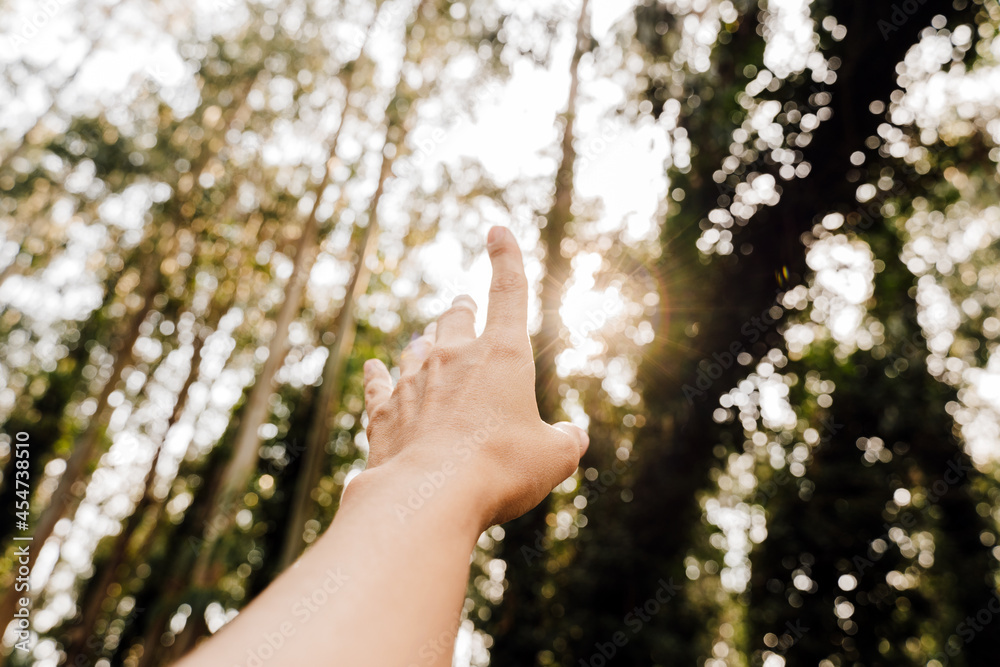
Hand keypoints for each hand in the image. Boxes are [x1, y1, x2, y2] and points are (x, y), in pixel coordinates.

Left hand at [359, 226, 588, 529]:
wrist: (429, 494)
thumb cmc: (501, 470)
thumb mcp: (553, 458)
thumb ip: (566, 441)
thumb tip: (574, 437)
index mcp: (503, 355)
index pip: (509, 292)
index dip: (507, 258)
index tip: (497, 229)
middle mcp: (454, 357)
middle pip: (456, 318)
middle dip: (462, 309)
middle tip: (462, 304)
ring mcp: (414, 381)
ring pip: (418, 347)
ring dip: (426, 343)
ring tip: (427, 340)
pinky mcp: (384, 411)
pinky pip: (378, 383)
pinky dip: (377, 375)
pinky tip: (373, 367)